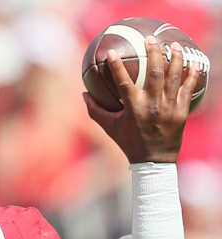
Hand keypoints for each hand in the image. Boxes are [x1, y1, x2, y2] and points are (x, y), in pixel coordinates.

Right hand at [83, 36, 199, 162]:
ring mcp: (169, 107)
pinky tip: (193, 62)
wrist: (154, 160)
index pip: (123, 82)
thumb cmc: (129, 142)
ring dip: (175, 58)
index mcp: (133, 108)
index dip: (116, 67)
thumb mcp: (109, 127)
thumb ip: (95, 110)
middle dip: (153, 53)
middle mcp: (152, 105)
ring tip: (174, 45)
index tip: (110, 53)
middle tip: (150, 39)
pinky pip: (188, 89)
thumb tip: (83, 94)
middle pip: (155, 73)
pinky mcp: (181, 111)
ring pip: (174, 77)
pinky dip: (191, 74)